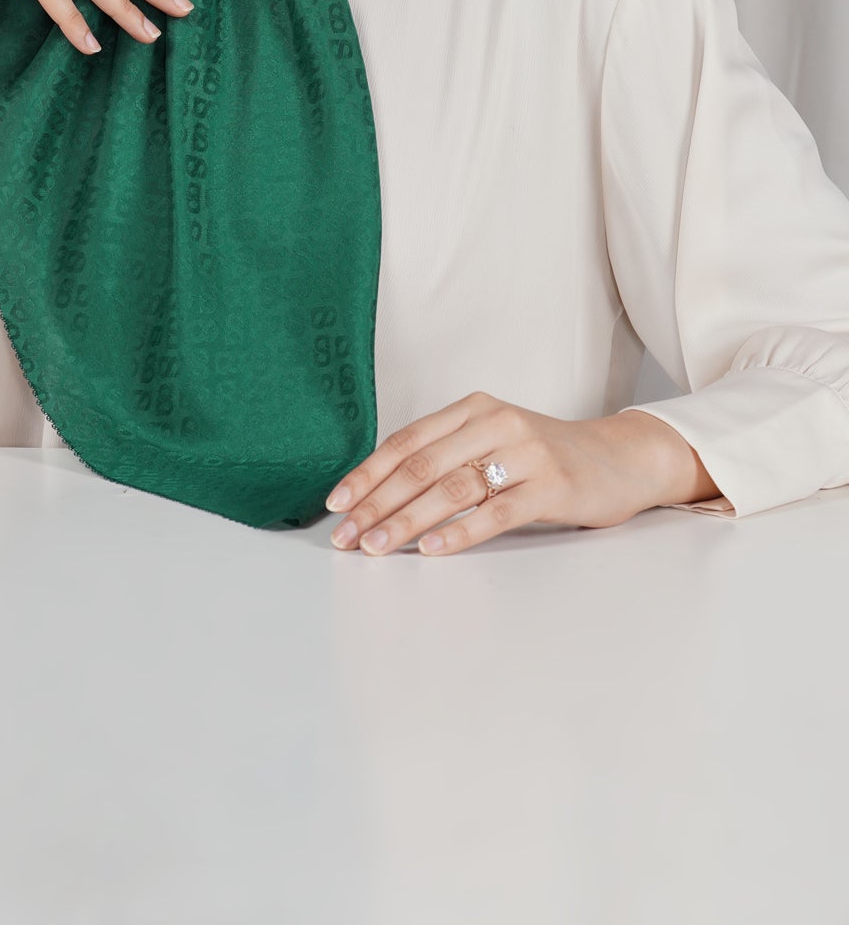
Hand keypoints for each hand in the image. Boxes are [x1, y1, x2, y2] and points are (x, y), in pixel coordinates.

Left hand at [323, 390, 718, 555]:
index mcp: (473, 408)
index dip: (367, 474)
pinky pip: (496, 512)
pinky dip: (459, 532)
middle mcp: (495, 422)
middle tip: (346, 536)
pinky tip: (432, 550)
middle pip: (421, 465)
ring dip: (407, 521)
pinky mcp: (552, 485)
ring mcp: (526, 452)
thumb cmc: (544, 456)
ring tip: (377, 547)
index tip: (336, 504)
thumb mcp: (492, 440)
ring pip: (452, 489)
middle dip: (376, 504)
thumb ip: (447, 454)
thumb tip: (379, 492)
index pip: (407, 441)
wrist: (620, 458)